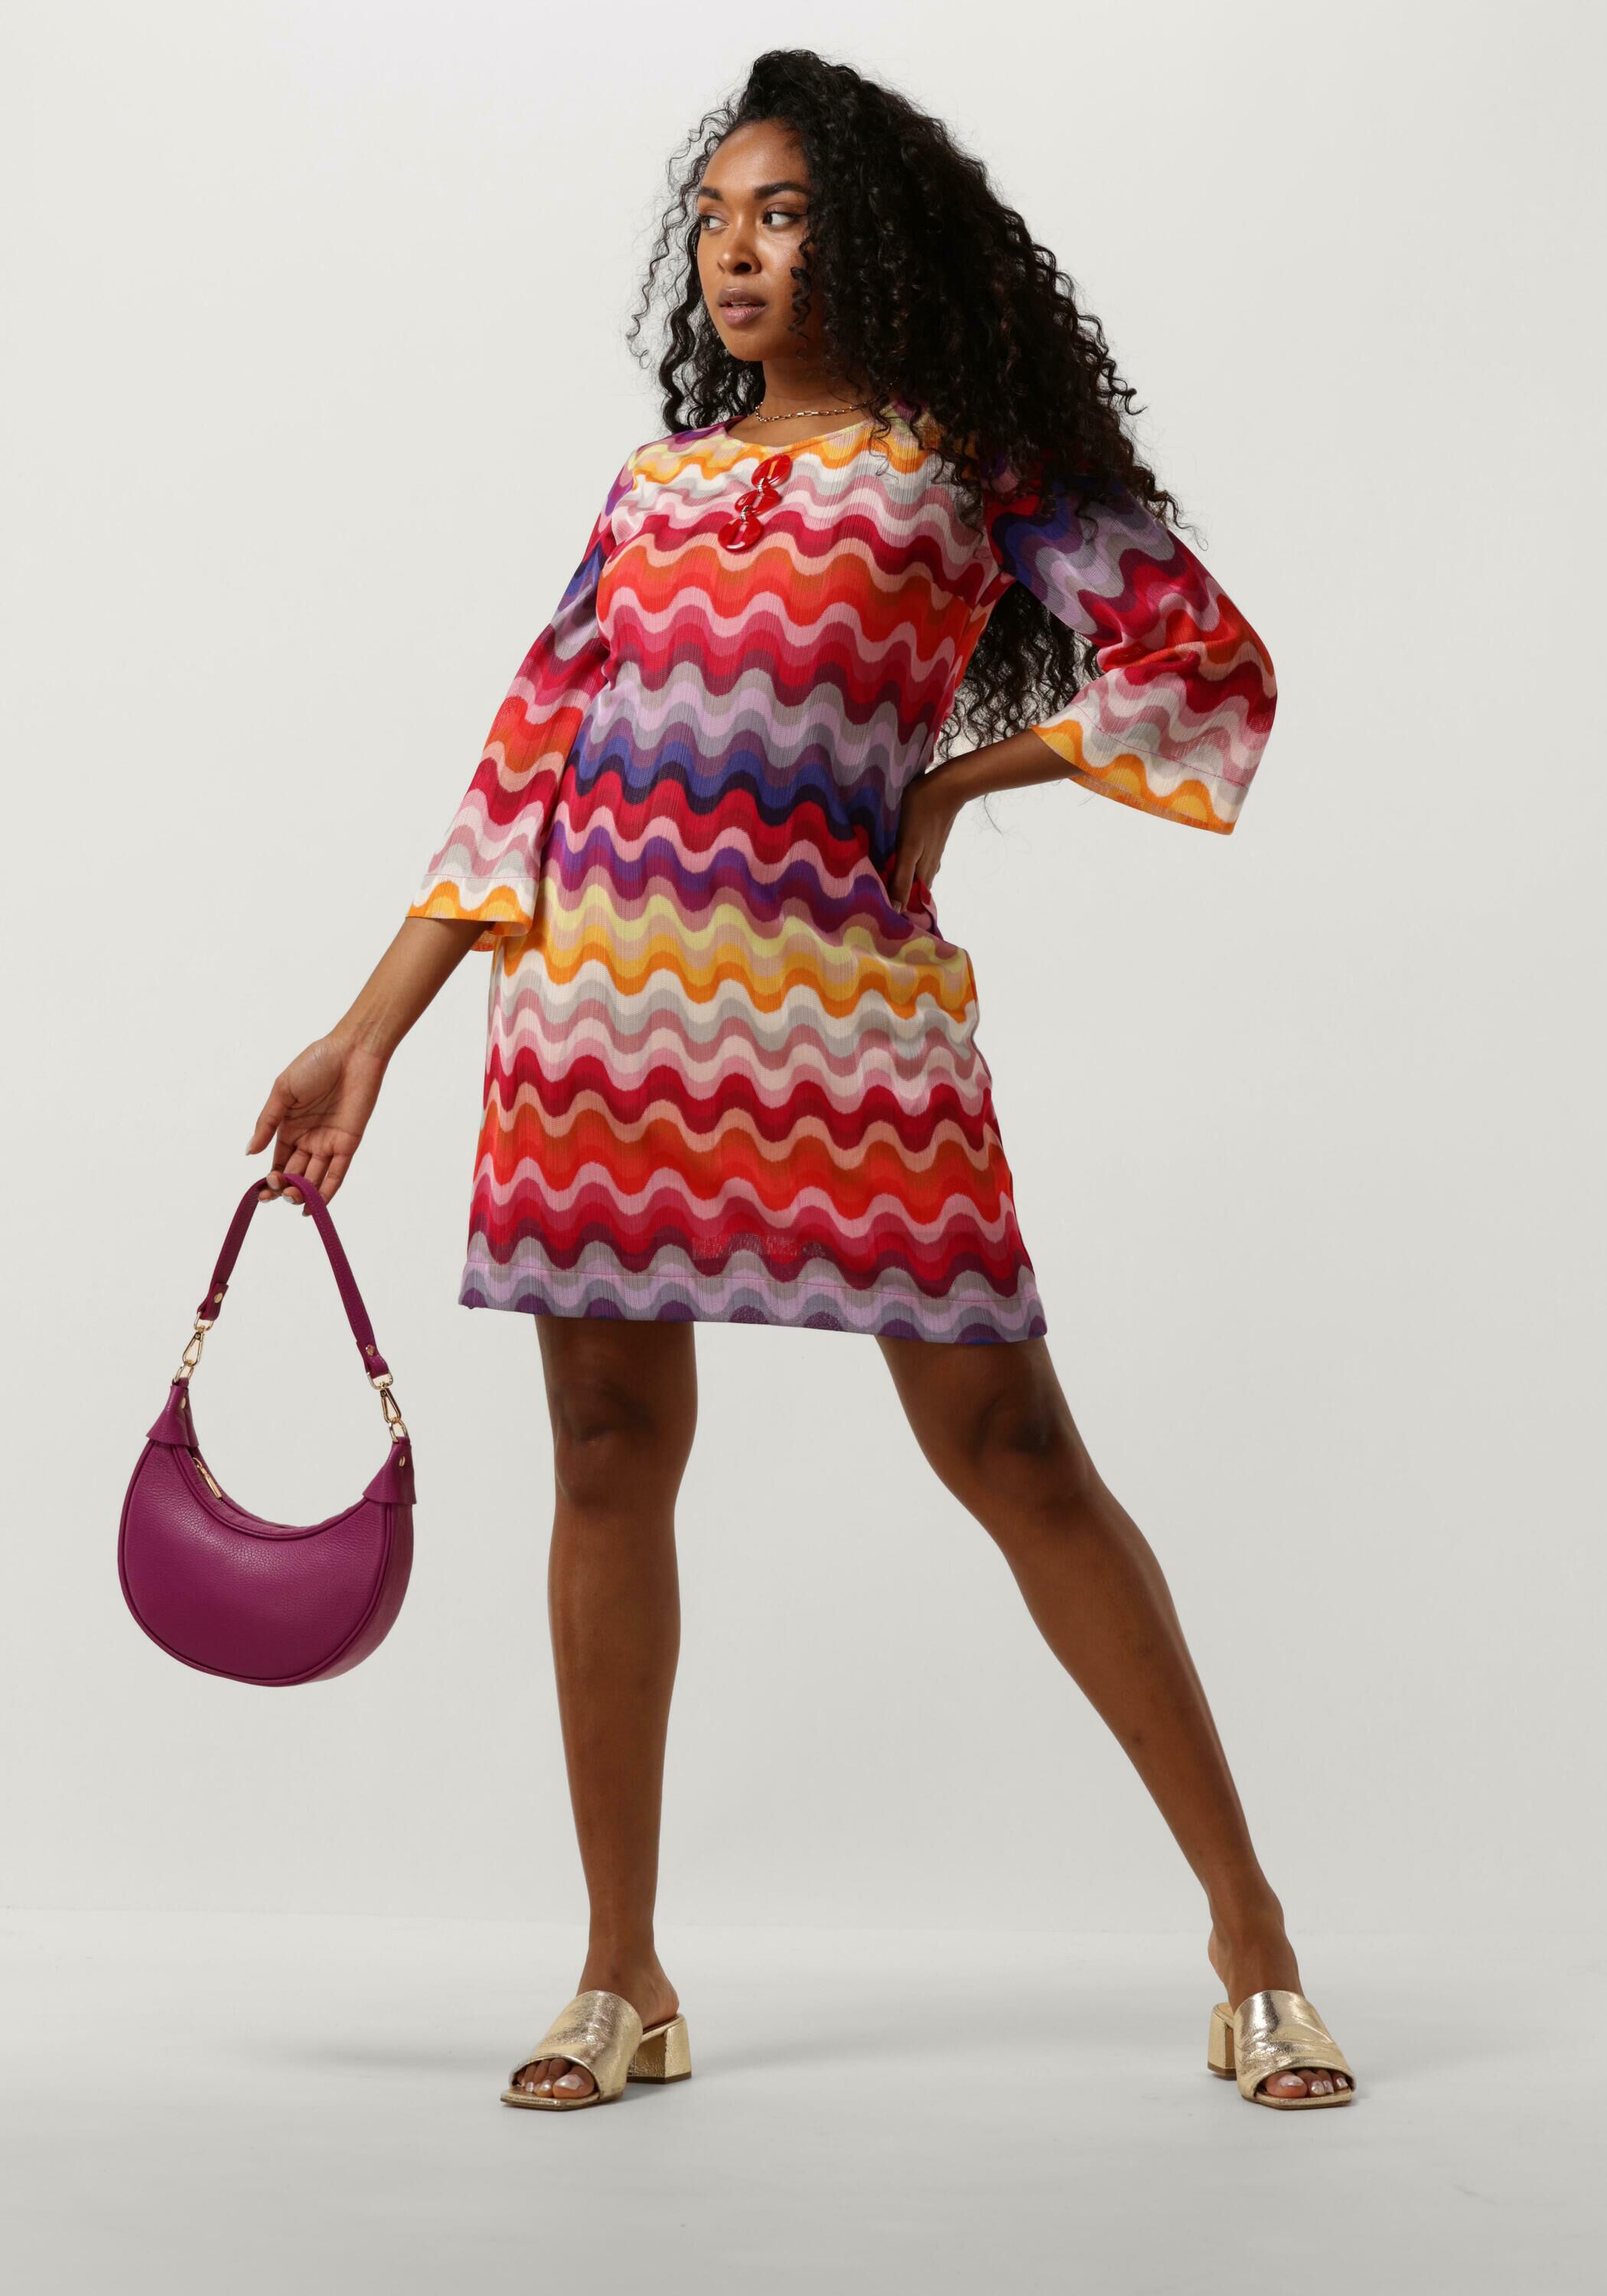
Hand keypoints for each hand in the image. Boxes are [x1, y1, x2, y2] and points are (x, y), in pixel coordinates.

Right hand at [246, 1029, 386, 1209]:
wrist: (352, 1053)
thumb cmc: (315, 1063)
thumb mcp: (283, 1091)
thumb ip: (267, 1122)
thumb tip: (249, 1151)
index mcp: (289, 1126)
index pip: (278, 1161)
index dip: (271, 1178)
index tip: (264, 1189)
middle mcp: (308, 1138)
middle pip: (294, 1173)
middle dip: (285, 1188)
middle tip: (278, 1193)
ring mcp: (328, 1142)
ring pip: (314, 1177)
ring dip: (303, 1193)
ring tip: (294, 1198)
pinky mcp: (348, 1144)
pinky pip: (337, 1173)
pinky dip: (326, 1191)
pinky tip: (314, 1206)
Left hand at [885, 763, 963, 911]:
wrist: (947, 787)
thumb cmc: (922, 814)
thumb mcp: (908, 848)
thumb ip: (901, 878)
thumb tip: (896, 910)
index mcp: (923, 873)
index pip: (910, 903)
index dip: (897, 913)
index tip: (879, 921)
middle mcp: (928, 868)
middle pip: (911, 892)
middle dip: (896, 901)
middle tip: (873, 908)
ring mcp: (929, 855)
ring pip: (914, 878)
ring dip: (900, 885)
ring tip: (880, 890)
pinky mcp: (928, 843)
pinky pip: (915, 863)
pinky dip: (904, 869)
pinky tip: (895, 866)